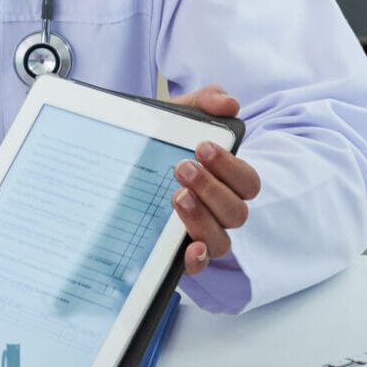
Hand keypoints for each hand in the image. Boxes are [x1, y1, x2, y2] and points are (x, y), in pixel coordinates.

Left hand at [167, 85, 259, 276]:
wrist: (119, 155)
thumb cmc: (159, 138)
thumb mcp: (176, 115)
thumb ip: (203, 102)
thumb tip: (228, 103)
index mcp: (226, 179)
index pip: (247, 182)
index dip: (231, 167)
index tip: (202, 147)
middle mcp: (219, 209)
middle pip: (236, 212)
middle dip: (211, 188)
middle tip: (182, 168)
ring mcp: (201, 232)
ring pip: (221, 240)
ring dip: (202, 218)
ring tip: (176, 196)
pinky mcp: (180, 251)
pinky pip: (199, 264)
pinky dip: (198, 259)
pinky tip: (188, 248)